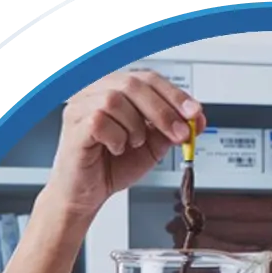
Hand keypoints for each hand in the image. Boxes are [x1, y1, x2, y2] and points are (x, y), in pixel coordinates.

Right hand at [45, 69, 207, 218]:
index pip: (148, 79)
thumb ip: (170, 131)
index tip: (195, 113)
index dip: (174, 94)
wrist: (87, 193)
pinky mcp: (74, 124)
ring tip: (133, 145)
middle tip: (180, 134)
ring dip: (135, 127)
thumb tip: (196, 120)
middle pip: (134, 84)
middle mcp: (96, 90)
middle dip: (164, 111)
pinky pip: (100, 120)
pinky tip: (116, 148)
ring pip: (116, 100)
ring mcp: (81, 105)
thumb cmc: (112, 165)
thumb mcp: (152, 147)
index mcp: (116, 89)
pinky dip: (117, 138)